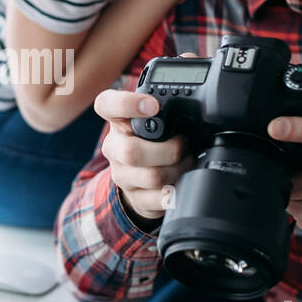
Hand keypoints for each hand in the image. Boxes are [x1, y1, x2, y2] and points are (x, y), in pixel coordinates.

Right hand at [93, 87, 193, 225]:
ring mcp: (122, 175)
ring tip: (186, 161)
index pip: (106, 105)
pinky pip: (159, 198)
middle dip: (170, 149)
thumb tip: (194, 108)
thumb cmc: (152, 142)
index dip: (127, 104)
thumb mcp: (154, 121)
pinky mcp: (135, 198)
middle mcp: (114, 147)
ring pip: (152, 176)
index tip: (153, 106)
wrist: (143, 178)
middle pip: (132, 152)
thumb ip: (165, 111)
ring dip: (178, 169)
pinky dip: (176, 190)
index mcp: (117, 121)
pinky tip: (179, 181)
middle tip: (184, 144)